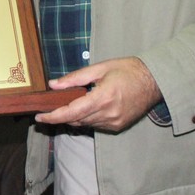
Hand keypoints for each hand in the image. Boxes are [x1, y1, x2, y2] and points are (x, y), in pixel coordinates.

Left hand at [34, 57, 160, 132]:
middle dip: (60, 116)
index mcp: (102, 98)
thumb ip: (75, 78)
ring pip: (85, 124)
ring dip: (73, 117)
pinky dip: (87, 118)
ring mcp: (114, 123)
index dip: (53, 117)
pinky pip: (96, 125)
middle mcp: (108, 114)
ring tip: (66, 105)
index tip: (40, 117)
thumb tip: (53, 85)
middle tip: (48, 108)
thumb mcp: (99, 68)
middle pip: (76, 120)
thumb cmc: (127, 70)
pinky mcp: (118, 126)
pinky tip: (85, 108)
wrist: (154, 81)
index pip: (72, 113)